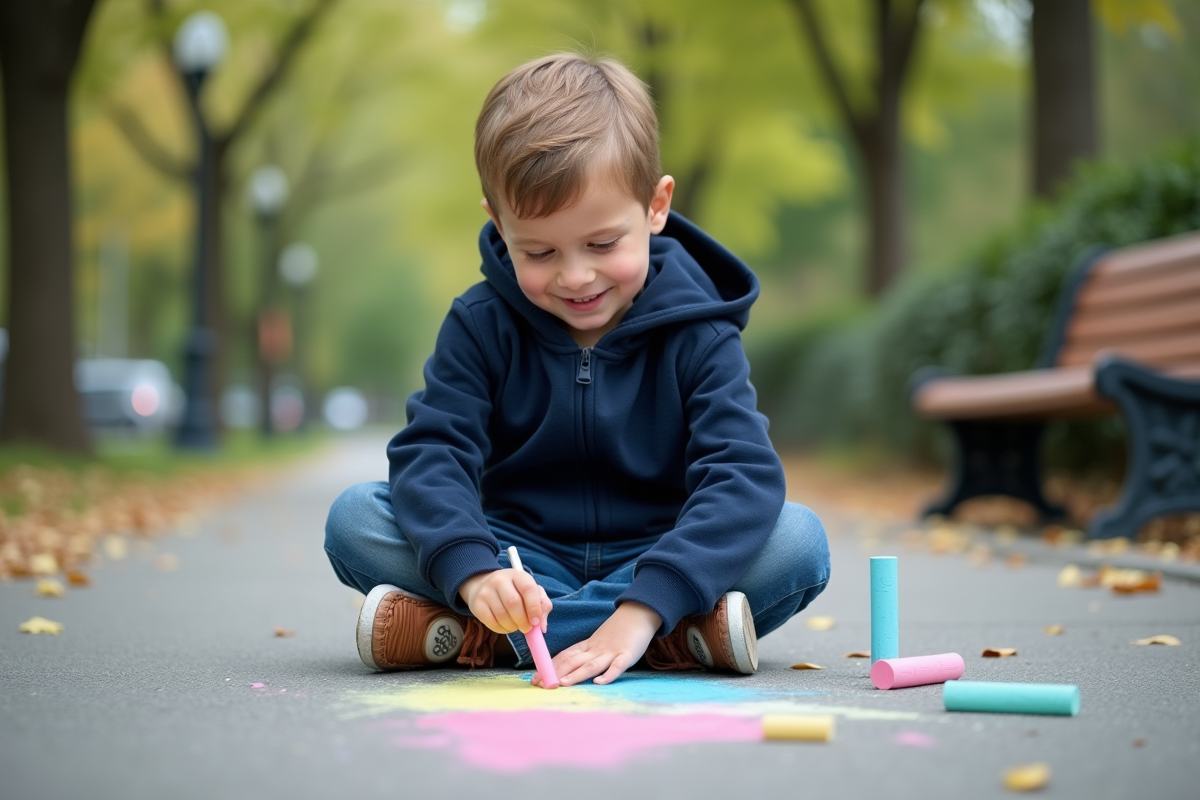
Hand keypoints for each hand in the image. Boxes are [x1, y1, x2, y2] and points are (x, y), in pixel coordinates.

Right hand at [459, 569, 551, 635]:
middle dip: (523, 620)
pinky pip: (491, 622)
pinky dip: (501, 629)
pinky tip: (505, 626)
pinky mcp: (476, 604)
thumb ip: (542, 605)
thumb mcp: (531, 591)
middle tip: (526, 628)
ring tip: (516, 626)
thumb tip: (542, 626)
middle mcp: (500, 580)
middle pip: (513, 603)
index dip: (534, 608)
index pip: (528, 589)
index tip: (536, 622)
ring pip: (502, 615)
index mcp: (517, 575)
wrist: (483, 585)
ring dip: (512, 626)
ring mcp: (486, 591)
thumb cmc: (514, 591)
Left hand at [534, 601, 659, 686]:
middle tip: (541, 685)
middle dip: (556, 674)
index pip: (565, 656)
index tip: (535, 678)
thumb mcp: (597, 641)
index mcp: (588, 646)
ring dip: (576, 674)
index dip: (549, 668)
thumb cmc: (618, 631)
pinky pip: (618, 666)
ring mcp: (612, 652)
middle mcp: (596, 649)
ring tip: (563, 683)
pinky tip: (599, 682)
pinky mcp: (628, 654)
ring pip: (592, 664)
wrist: (639, 613)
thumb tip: (565, 669)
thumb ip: (584, 654)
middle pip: (573, 661)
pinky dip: (609, 674)